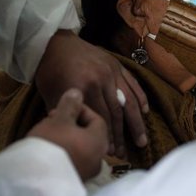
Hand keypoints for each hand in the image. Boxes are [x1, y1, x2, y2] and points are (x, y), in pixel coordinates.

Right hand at [27, 89, 107, 179]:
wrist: (35, 180)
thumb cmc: (51, 144)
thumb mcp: (60, 119)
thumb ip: (70, 105)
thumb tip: (78, 93)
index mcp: (99, 142)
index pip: (98, 120)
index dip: (82, 110)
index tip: (64, 107)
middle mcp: (98, 159)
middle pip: (90, 135)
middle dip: (73, 123)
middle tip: (54, 118)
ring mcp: (87, 173)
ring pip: (81, 147)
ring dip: (68, 137)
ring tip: (49, 132)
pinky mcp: (75, 182)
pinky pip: (74, 161)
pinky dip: (66, 151)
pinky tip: (49, 149)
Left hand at [35, 30, 148, 158]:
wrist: (54, 41)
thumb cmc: (50, 70)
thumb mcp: (51, 95)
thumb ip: (65, 115)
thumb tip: (75, 136)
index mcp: (84, 87)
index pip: (100, 118)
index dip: (106, 137)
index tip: (109, 153)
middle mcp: (102, 79)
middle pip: (117, 113)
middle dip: (121, 136)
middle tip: (124, 155)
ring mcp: (112, 71)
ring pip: (129, 101)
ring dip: (136, 123)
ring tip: (142, 141)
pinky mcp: (116, 65)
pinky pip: (133, 83)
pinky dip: (141, 98)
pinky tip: (145, 112)